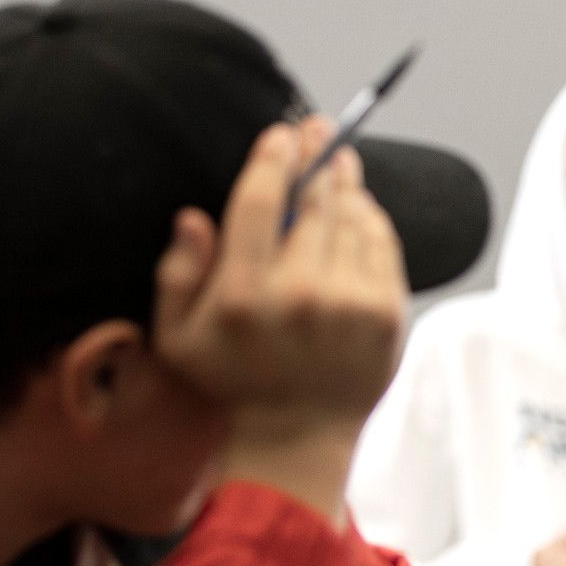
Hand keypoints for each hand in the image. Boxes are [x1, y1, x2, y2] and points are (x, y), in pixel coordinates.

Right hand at [152, 120, 408, 518]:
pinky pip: (383, 245)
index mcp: (243, 296)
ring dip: (348, 182)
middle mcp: (300, 296)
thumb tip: (194, 217)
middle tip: (318, 129)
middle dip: (318, 154)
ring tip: (340, 162)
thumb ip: (178, 273)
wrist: (297, 437)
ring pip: (354, 216)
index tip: (279, 134)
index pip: (262, 201)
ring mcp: (350, 305)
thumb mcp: (179, 336)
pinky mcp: (387, 315)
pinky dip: (373, 219)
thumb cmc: (233, 381)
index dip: (273, 158)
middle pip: (316, 199)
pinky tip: (360, 208)